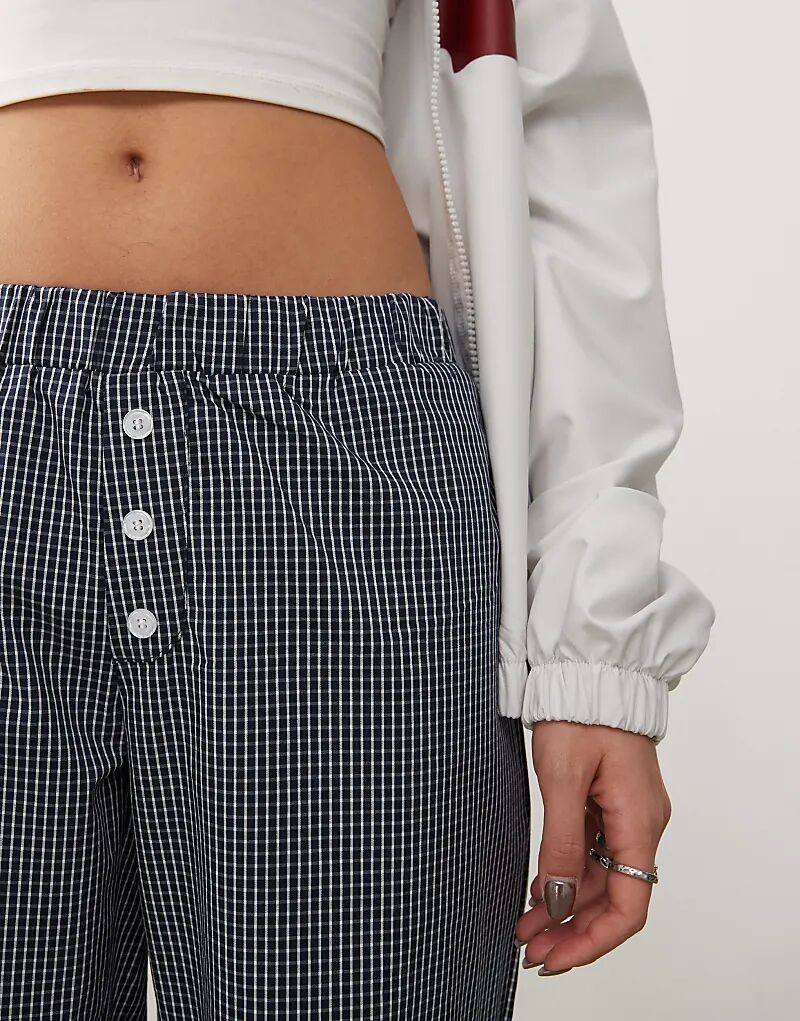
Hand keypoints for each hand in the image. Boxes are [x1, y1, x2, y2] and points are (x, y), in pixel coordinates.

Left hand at [514, 720, 670, 975]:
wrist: (591, 668)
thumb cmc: (580, 713)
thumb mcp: (563, 778)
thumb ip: (562, 842)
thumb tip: (557, 900)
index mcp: (638, 822)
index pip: (629, 906)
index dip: (593, 940)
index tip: (555, 956)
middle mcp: (641, 823)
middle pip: (614, 898)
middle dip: (573, 930)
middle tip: (529, 947)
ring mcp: (627, 812)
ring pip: (601, 877)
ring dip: (566, 906)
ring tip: (525, 927)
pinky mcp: (611, 800)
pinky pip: (594, 851)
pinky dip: (568, 875)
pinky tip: (539, 890)